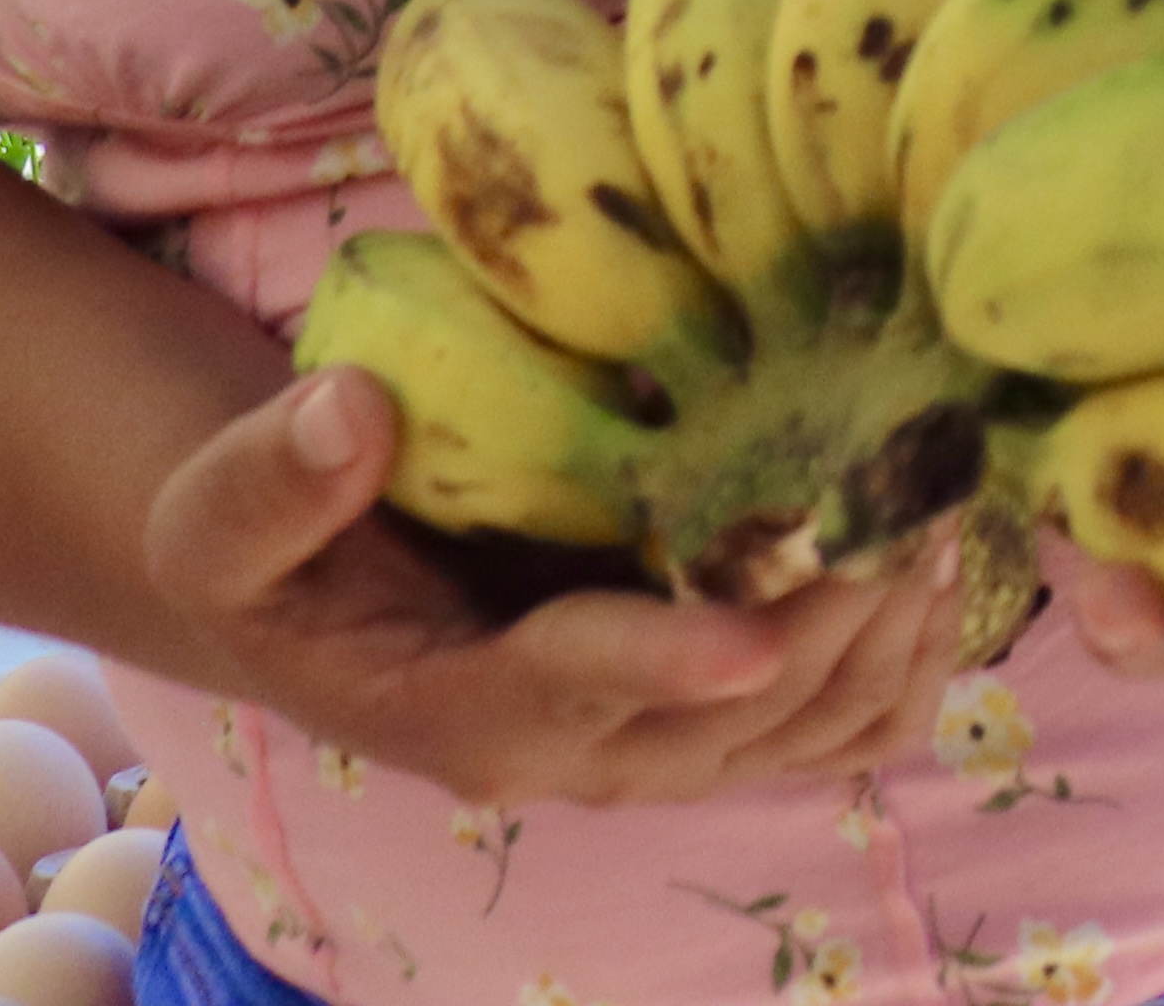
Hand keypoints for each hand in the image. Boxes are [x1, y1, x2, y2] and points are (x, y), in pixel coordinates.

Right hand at [144, 367, 975, 805]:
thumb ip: (276, 476)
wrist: (309, 595)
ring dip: (882, 643)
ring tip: (946, 515)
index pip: (571, 692)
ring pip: (797, 734)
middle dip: (827, 631)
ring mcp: (644, 744)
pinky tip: (944, 564)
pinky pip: (827, 730)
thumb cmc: (264, 552)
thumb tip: (353, 410)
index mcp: (457, 707)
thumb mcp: (218, 517)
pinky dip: (899, 668)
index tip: (757, 636)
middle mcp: (569, 752)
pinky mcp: (696, 717)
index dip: (664, 667)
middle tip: (908, 510)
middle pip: (726, 724)